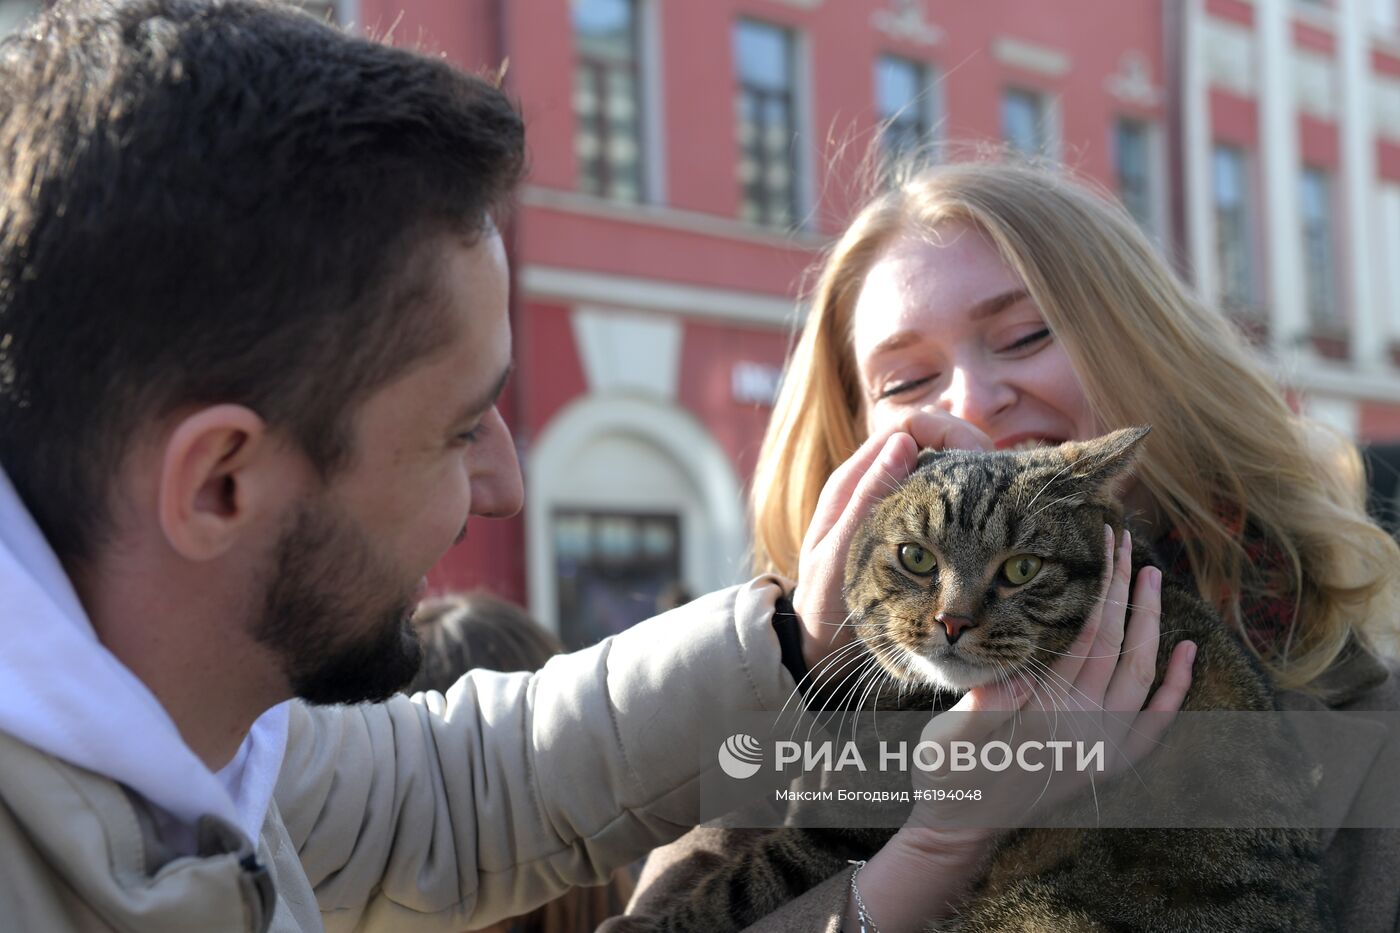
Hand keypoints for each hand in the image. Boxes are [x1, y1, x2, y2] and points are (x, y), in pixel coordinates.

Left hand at [793, 411, 992, 671]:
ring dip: (976, 474)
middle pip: (935, 439)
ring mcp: (895, 502)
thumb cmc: (822, 601)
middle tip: (1004, 481)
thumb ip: (867, 500)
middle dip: (972, 450)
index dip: (949, 430)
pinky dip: (971, 501)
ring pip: (944, 465)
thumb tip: (904, 442)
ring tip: (1004, 499)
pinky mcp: (913, 526)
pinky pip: (946, 497)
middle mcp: (875, 482)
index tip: (981, 458)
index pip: (910, 425)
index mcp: (853, 480)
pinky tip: (992, 522)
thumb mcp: (838, 555)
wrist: (819, 638)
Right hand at [844, 526, 1196, 931]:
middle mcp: (1088, 732)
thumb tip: (1015, 679)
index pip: (1089, 636)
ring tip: (1153, 579)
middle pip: (1122, 646)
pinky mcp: (1110, 764)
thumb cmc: (949, 776)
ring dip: (1152, 625)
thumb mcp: (950, 737)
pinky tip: (1186, 652)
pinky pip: (1158, 722)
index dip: (1103, 587)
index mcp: (1050, 717)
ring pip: (1143, 675)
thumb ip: (983, 708)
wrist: (962, 828)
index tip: (1107, 546)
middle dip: (1130, 592)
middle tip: (1129, 544)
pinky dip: (1177, 686)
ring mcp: (1104, 750)